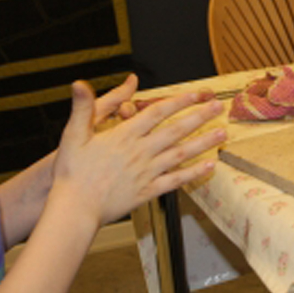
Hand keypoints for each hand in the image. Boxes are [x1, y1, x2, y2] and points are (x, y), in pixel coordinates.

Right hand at [52, 80, 225, 225]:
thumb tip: (79, 84)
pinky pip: (175, 181)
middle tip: (218, 107)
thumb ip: (82, 107)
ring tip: (221, 133)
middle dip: (198, 117)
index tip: (195, 93)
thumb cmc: (72, 173)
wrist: (74, 208)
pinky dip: (193, 173)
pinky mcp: (147, 192)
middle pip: (175, 131)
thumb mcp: (72, 134)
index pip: (157, 113)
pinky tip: (209, 166)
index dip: (178, 101)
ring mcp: (146, 173)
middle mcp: (140, 152)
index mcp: (124, 136)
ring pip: (180, 154)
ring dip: (203, 142)